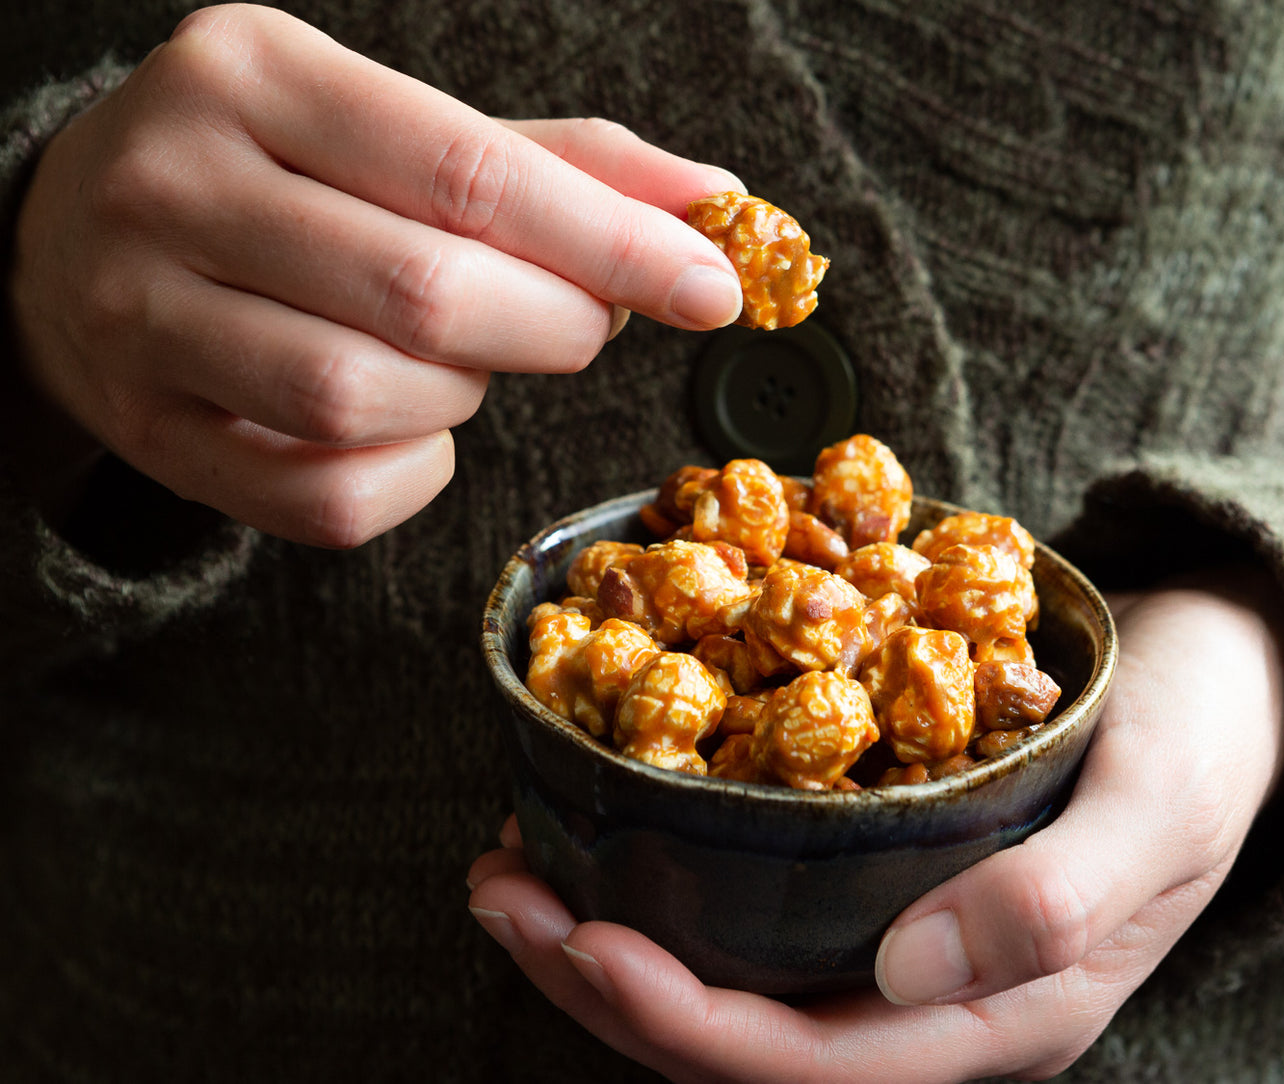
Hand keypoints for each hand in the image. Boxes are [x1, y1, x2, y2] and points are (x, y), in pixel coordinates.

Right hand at [6, 3, 742, 545]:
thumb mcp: (393, 128)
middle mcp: (176, 185)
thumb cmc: (276, 174)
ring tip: (454, 357)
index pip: (469, 173)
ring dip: (460, 395)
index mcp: (254, 74)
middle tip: (577, 322)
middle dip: (548, 327)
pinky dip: (409, 475)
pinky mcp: (149, 431)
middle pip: (424, 295)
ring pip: (364, 400)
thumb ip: (554, 163)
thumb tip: (706, 200)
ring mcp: (140, 316)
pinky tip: (403, 423)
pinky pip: (325, 497)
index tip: (712, 286)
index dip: (612, 243)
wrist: (74, 237)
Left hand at [467, 572, 1283, 1081]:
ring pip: (730, 985)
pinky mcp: (884, 883)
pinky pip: (751, 915)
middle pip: (740, 1042)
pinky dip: (663, 885)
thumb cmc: (1202, 737)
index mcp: (999, 1014)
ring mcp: (905, 949)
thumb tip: (906, 972)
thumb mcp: (1155, 808)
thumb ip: (1052, 903)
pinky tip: (607, 827)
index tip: (576, 937)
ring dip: (610, 938)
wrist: (1225, 682)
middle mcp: (935, 1002)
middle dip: (603, 981)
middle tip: (500, 891)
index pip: (808, 1063)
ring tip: (516, 865)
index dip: (676, 1018)